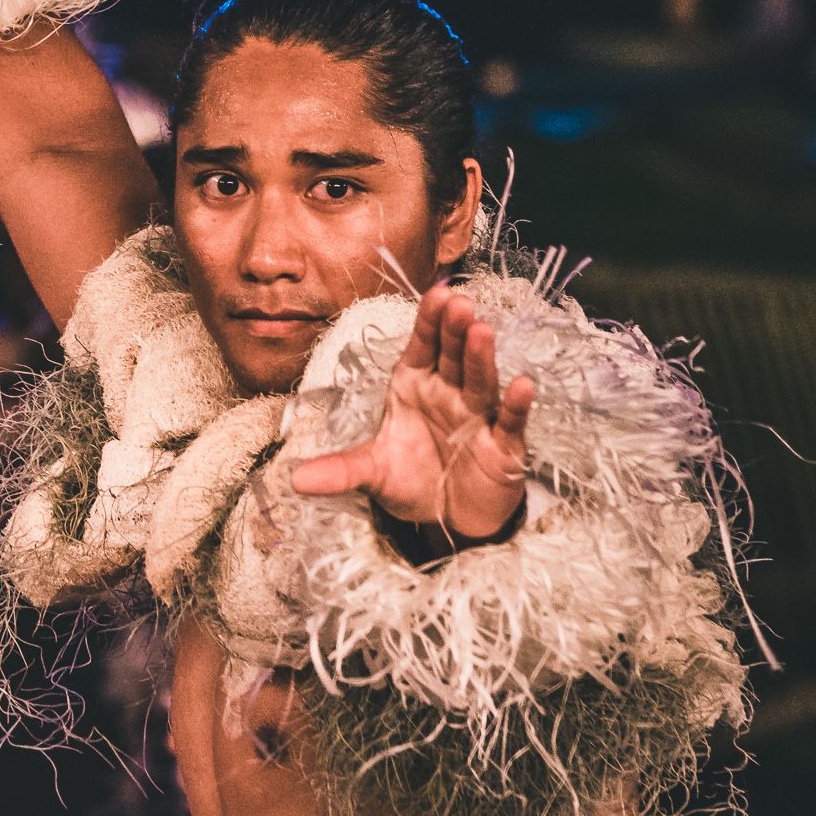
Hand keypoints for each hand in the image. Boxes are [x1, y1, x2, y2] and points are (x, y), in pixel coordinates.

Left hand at [291, 286, 534, 539]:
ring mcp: (478, 416)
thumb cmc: (414, 480)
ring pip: (481, 381)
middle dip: (455, 330)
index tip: (436, 295)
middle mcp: (448, 393)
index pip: (422, 347)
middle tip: (459, 303)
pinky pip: (510, 421)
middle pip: (453, 355)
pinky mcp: (503, 445)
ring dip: (482, 357)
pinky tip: (521, 385)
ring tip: (482, 331)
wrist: (449, 519)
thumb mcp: (373, 473)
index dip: (429, 322)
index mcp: (415, 386)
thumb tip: (294, 480)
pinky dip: (516, 405)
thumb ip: (340, 471)